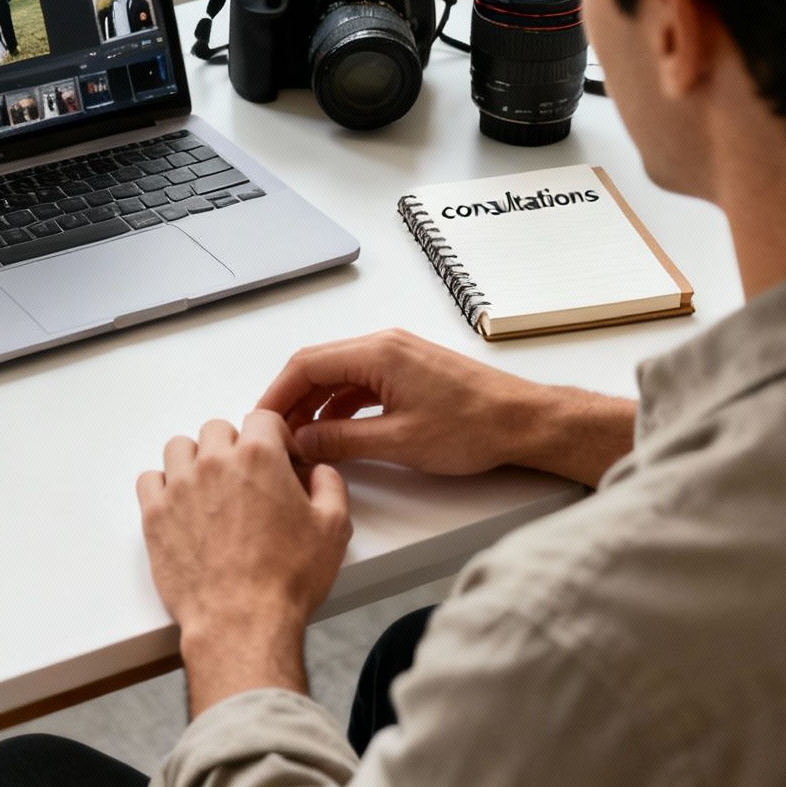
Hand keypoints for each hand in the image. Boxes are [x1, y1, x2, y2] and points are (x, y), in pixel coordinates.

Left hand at [137, 411, 349, 714]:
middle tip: (248, 479)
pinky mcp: (154, 515)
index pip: (262, 417)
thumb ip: (329, 485)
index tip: (280, 459)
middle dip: (236, 447)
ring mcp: (179, 487)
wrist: (241, 623)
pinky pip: (149, 479)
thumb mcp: (333, 529)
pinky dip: (164, 485)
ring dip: (196, 459)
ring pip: (180, 448)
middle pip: (218, 429)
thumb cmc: (286, 580)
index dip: (276, 437)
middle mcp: (214, 463)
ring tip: (211, 489)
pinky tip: (181, 505)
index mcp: (259, 456)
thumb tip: (318, 471)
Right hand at [258, 329, 634, 485]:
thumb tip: (301, 441)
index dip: (277, 394)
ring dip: (316, 405)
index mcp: (378, 352)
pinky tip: (335, 433)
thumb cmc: (474, 427)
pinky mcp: (411, 370)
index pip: (307, 364)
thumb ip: (341, 440)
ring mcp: (399, 355)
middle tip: (274, 434)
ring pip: (339, 375)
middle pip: (319, 366)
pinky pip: (362, 382)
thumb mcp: (397, 441)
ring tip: (300, 440)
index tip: (260, 421)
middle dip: (292, 400)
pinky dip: (341, 405)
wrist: (525, 421)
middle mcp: (386, 345)